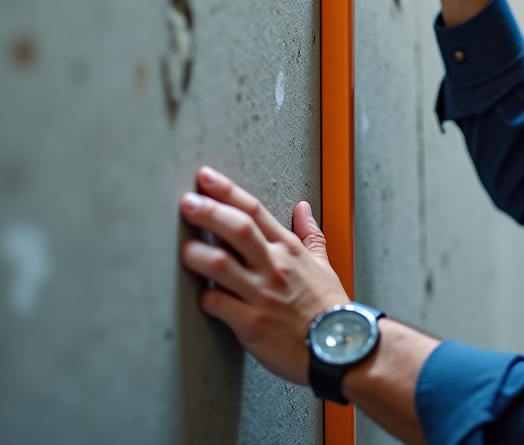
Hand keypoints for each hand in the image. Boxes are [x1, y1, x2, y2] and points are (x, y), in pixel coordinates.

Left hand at [179, 166, 347, 386]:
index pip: (254, 211)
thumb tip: (303, 209)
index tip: (205, 178)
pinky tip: (198, 294)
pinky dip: (204, 297)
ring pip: (221, 265)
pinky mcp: (250, 324)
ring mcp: (261, 295)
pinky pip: (218, 305)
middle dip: (207, 212)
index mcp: (288, 250)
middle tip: (186, 201)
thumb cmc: (330, 308)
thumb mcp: (324, 264)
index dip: (227, 191)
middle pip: (236, 229)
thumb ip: (310, 235)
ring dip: (198, 253)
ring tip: (183, 248)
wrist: (340, 346)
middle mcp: (273, 267)